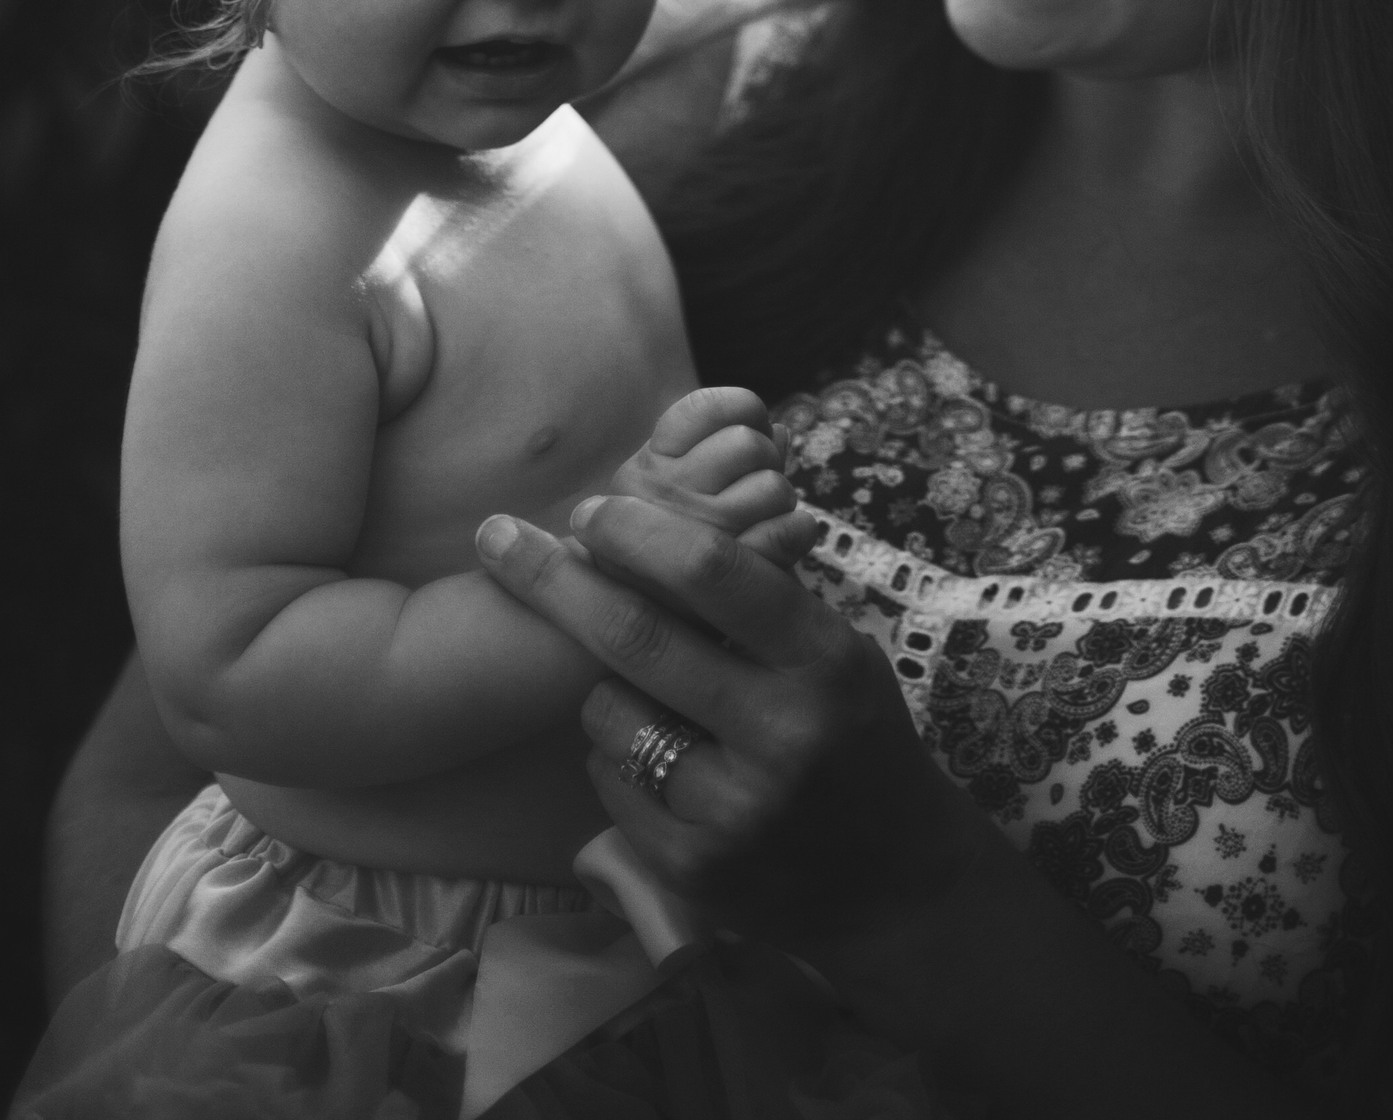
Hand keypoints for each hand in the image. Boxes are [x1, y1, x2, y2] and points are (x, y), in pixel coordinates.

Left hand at [474, 486, 987, 950]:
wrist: (893, 883)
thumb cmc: (853, 738)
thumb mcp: (835, 655)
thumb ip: (758, 605)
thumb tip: (652, 529)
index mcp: (821, 660)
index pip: (715, 573)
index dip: (638, 532)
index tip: (589, 508)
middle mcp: (778, 732)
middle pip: (635, 637)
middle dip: (553, 578)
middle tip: (499, 538)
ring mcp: (733, 809)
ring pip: (608, 714)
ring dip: (599, 685)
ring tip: (640, 691)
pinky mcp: (692, 870)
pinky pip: (608, 783)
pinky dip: (612, 755)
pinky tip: (651, 756)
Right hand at [606, 383, 818, 569]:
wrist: (639, 619)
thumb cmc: (670, 550)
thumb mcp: (684, 489)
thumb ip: (730, 454)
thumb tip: (781, 430)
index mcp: (649, 460)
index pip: (706, 408)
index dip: (744, 411)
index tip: (752, 428)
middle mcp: (658, 490)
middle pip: (746, 443)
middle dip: (766, 460)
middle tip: (757, 487)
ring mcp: (686, 535)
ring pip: (769, 486)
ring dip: (780, 499)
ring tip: (764, 518)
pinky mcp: (715, 580)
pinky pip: (780, 533)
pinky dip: (796, 531)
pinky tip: (790, 537)